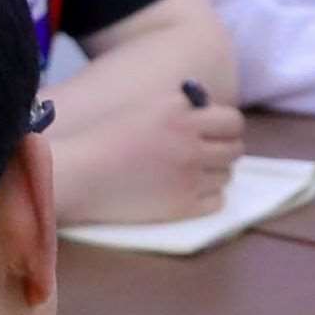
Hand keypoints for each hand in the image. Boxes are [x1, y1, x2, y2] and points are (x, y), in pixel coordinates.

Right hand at [60, 83, 247, 221]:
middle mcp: (191, 140)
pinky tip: (188, 193)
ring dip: (215, 174)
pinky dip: (208, 197)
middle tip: (207, 156)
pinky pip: (217, 201)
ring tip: (192, 175)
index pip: (232, 120)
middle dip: (224, 151)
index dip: (226, 128)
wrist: (79, 175)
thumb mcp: (146, 109)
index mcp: (181, 112)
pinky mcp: (183, 205)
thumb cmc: (104, 139)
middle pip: (235, 148)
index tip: (216, 134)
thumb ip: (181, 110)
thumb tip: (210, 116)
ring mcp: (189, 175)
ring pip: (227, 175)